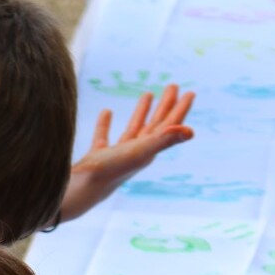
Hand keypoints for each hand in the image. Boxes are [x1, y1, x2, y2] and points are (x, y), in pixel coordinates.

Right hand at [61, 87, 195, 220]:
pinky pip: (105, 136)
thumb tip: (191, 131)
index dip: (180, 109)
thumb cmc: (114, 170)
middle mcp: (137, 153)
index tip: (190, 92)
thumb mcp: (141, 151)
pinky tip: (107, 111)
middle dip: (165, 105)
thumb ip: (165, 140)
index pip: (169, 125)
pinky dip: (106, 123)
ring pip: (134, 129)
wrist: (83, 188)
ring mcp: (118, 155)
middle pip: (156, 125)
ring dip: (142, 112)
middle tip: (173, 85)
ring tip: (148, 94)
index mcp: (149, 150)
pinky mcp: (99, 156)